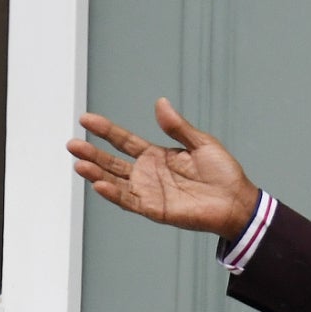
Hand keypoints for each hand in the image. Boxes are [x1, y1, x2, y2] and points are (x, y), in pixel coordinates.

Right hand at [68, 99, 260, 238]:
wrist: (237, 201)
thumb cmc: (223, 173)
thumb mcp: (201, 143)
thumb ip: (178, 127)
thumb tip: (161, 103)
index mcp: (157, 156)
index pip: (125, 141)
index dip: (106, 130)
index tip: (86, 119)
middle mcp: (148, 174)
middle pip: (112, 161)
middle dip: (92, 152)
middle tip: (72, 143)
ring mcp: (149, 192)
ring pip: (115, 181)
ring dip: (96, 173)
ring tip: (78, 162)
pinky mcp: (154, 209)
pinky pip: (129, 201)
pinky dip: (113, 194)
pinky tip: (98, 184)